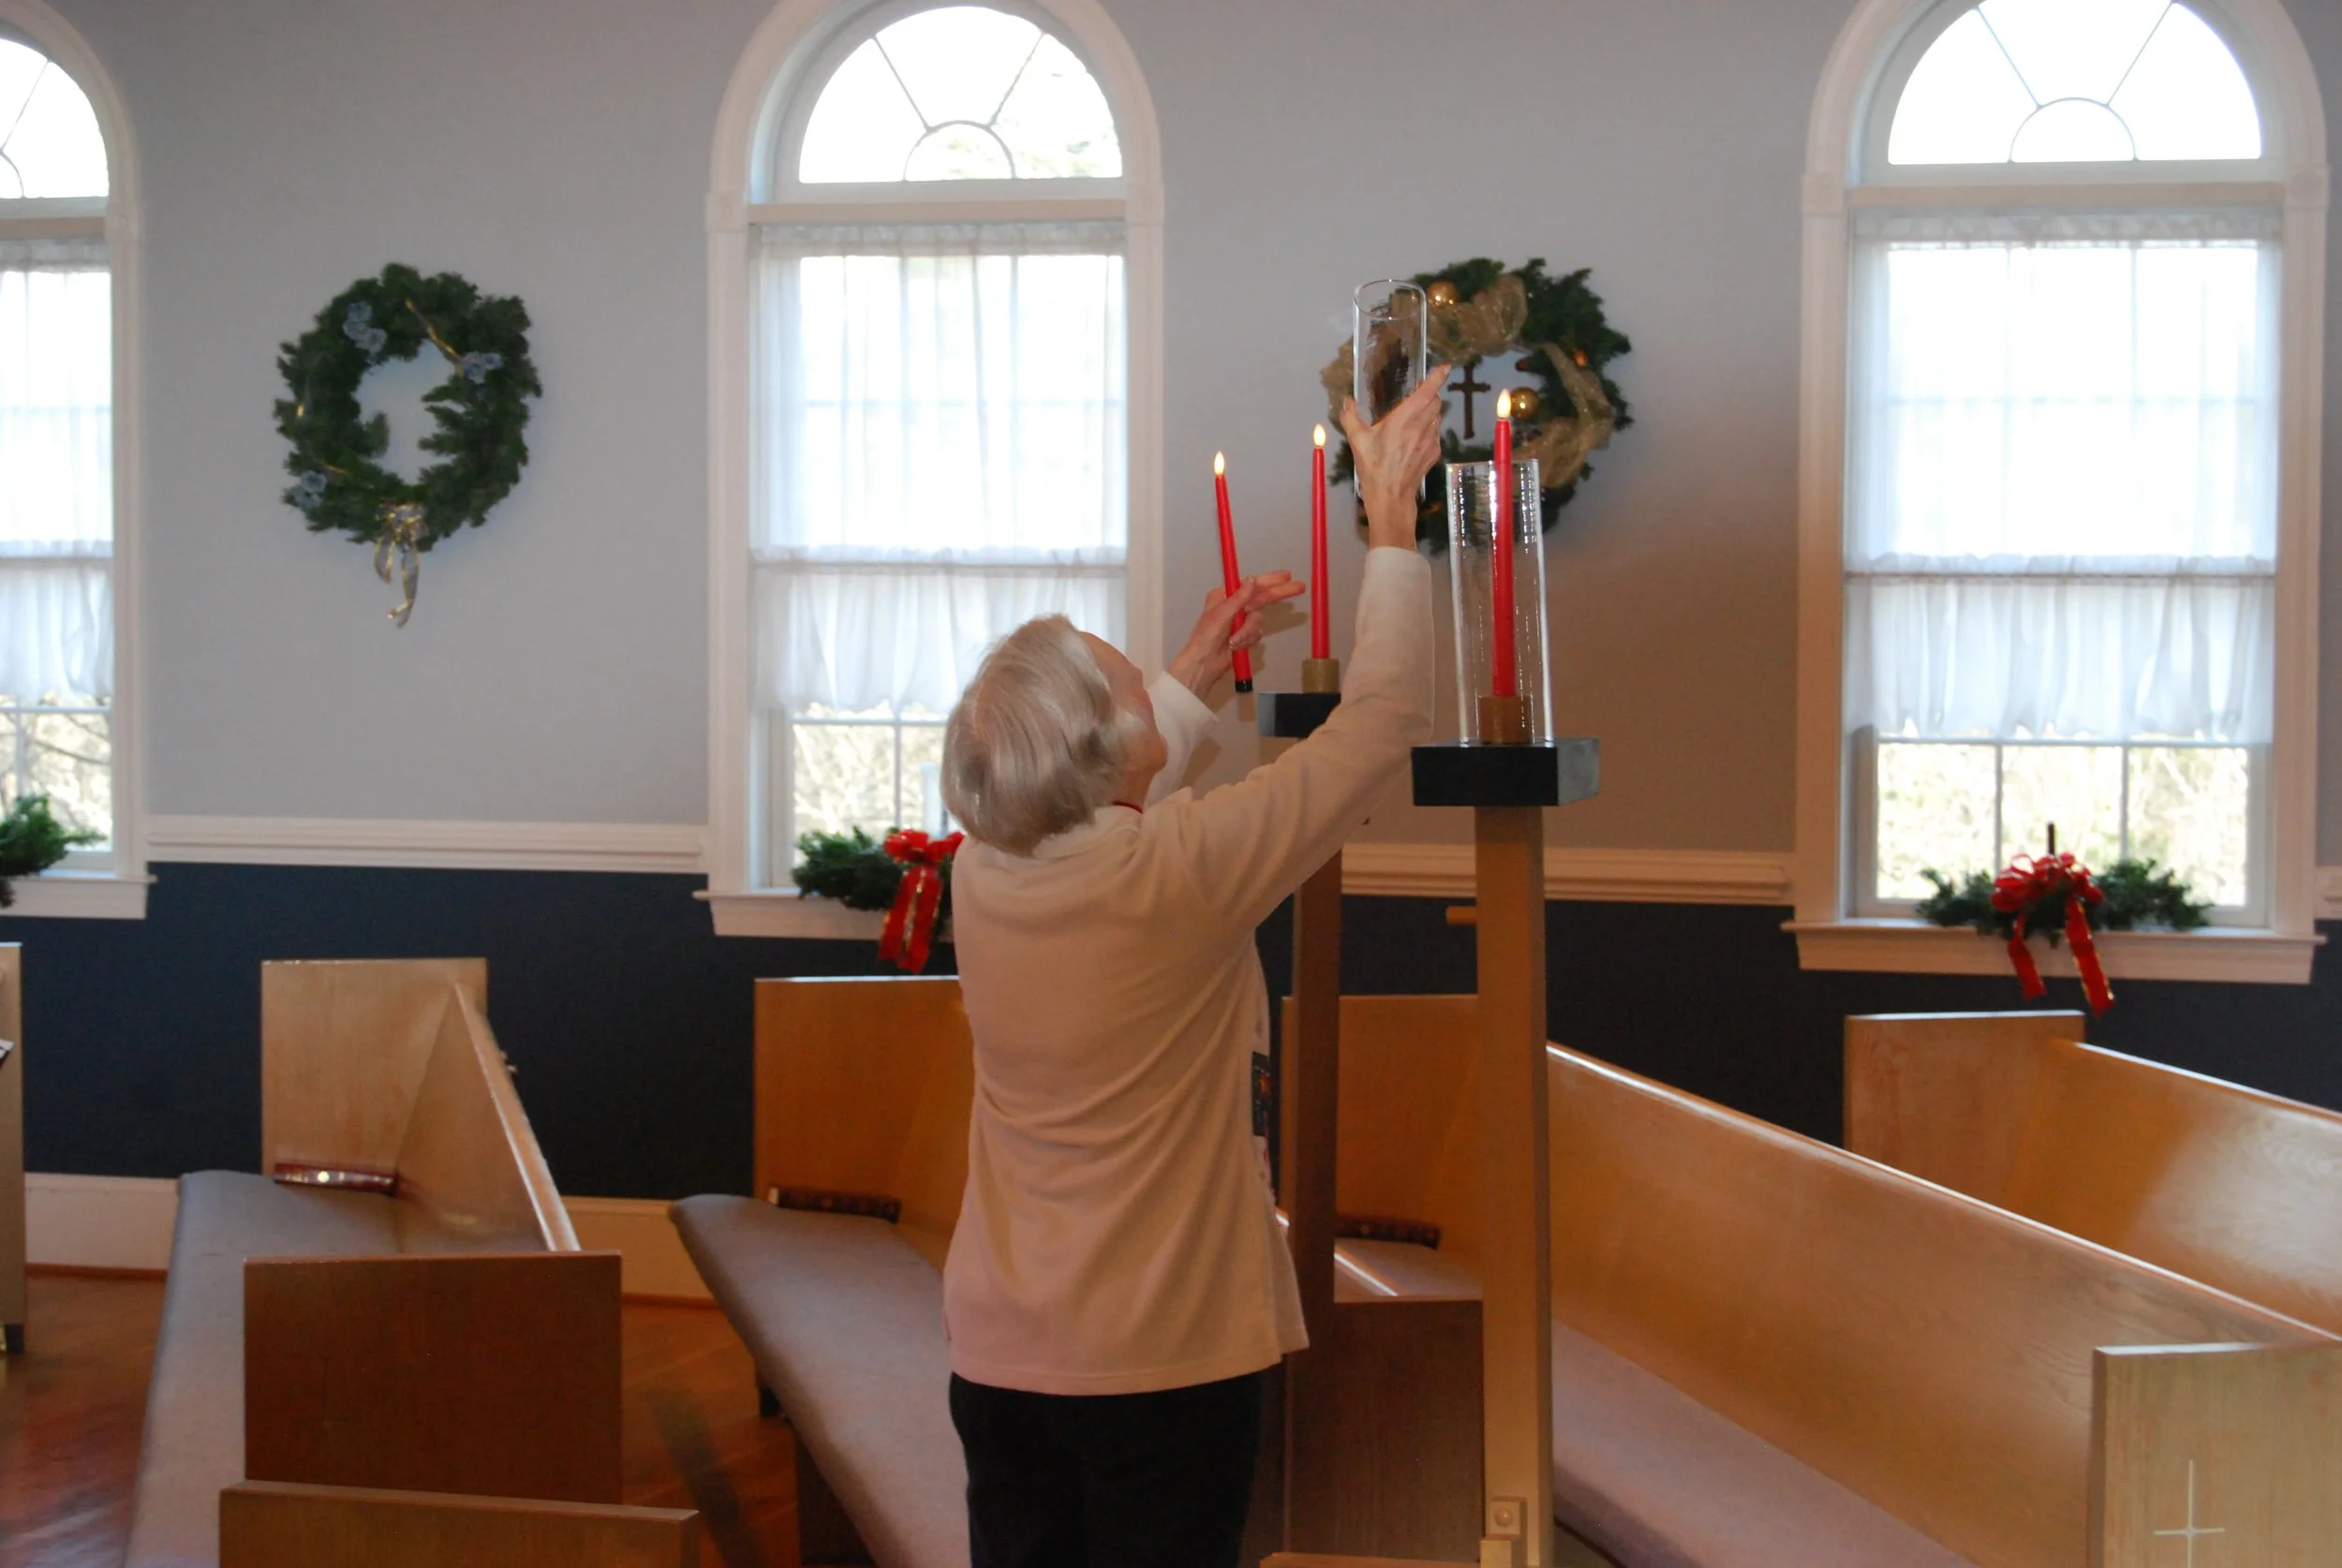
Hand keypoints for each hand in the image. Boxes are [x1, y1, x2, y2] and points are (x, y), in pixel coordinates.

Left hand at [1168, 571, 1307, 697]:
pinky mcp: (1244, 636)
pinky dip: (1247, 640)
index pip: (1253, 584)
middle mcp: (1234, 606)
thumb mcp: (1222, 614)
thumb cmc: (1205, 638)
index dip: (1271, 580)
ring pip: (1258, 621)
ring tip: (1234, 640)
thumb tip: (1251, 579)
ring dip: (1247, 632)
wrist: (1204, 663)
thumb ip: (1239, 597)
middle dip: (1278, 595)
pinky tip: (1235, 645)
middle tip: (1299, 587)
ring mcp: (1240, 621)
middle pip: (1262, 598)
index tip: (1287, 576)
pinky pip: (1256, 634)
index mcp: (1225, 596)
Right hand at [1339, 366, 1450, 551]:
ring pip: (1437, 417)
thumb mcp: (1357, 441)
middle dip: (1431, 394)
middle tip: (1420, 395)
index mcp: (1404, 419)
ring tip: (1414, 419)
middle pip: (1436, 401)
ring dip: (1430, 412)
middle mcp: (1421, 427)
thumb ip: (1350, 417)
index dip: (1437, 377)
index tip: (1444, 367)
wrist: (1391, 496)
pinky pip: (1435, 434)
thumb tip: (1347, 401)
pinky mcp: (1434, 453)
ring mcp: (1430, 440)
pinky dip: (1429, 430)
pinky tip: (1414, 439)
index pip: (1426, 392)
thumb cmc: (1374, 468)